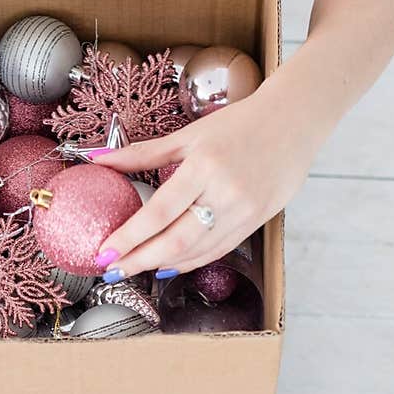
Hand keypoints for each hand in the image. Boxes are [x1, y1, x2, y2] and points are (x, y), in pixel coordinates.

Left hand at [94, 84, 323, 275]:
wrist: (295, 121)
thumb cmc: (239, 124)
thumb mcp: (189, 134)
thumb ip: (142, 153)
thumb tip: (98, 160)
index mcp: (204, 166)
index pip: (159, 212)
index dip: (130, 237)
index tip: (105, 253)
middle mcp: (225, 192)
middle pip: (176, 240)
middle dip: (140, 260)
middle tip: (112, 271)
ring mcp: (244, 211)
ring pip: (197, 251)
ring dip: (162, 265)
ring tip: (134, 269)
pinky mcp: (257, 221)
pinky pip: (217, 250)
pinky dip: (189, 261)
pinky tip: (167, 266)